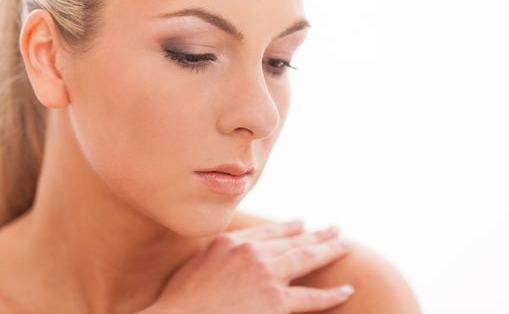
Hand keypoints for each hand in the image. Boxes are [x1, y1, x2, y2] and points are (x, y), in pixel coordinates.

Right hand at [139, 220, 353, 313]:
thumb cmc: (180, 302)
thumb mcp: (194, 266)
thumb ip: (215, 254)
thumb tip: (223, 253)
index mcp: (230, 242)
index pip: (267, 232)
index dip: (288, 228)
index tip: (301, 223)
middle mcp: (250, 252)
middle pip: (292, 240)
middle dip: (315, 233)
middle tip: (334, 228)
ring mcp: (265, 274)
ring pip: (305, 258)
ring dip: (328, 250)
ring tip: (344, 245)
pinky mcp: (275, 301)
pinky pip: (310, 297)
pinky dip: (330, 295)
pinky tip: (346, 290)